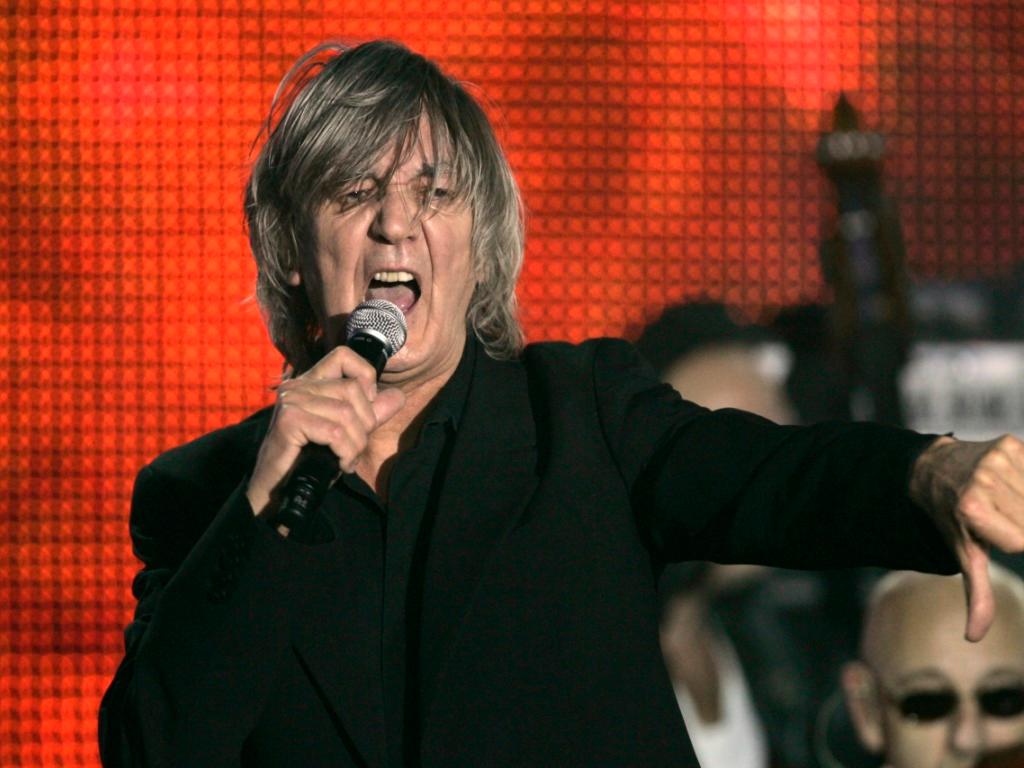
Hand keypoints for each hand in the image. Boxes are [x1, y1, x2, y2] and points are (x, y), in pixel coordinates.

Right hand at [245, 346, 405, 517]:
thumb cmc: (308, 459)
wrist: (275, 488)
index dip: (364, 376)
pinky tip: (339, 464)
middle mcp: (298, 385)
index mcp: (311, 382)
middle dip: (365, 425)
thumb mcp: (346, 432)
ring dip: (355, 444)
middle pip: (353, 389)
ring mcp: (291, 400)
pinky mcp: (289, 420)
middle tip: (354, 448)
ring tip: (347, 459)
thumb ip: (371, 413)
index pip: (343, 356)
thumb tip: (398, 396)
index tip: (364, 409)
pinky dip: (344, 452)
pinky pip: (334, 432)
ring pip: (347, 413)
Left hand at [910, 435, 1023, 640]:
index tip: (1001, 534)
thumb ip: (976, 593)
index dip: (1013, 541)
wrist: (933, 470)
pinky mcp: (1009, 442)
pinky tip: (1011, 481)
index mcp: (973, 511)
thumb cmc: (953, 518)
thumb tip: (973, 637)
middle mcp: (983, 481)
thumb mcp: (963, 554)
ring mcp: (997, 459)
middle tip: (1001, 515)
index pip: (1021, 542)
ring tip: (1005, 499)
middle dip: (1022, 522)